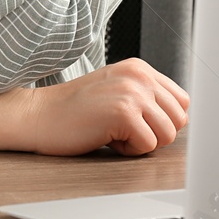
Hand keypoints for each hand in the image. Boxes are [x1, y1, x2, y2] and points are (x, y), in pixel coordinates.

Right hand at [21, 59, 189, 155]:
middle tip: (121, 128)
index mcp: (140, 68)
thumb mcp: (116, 91)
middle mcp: (140, 76)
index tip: (134, 122)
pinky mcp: (124, 112)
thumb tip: (181, 119)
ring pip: (168, 134)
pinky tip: (105, 137)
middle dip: (154, 133)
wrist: (37, 115)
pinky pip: (148, 146)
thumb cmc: (74, 111)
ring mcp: (133, 92)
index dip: (161, 121)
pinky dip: (127, 150)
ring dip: (141, 142)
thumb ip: (146, 97)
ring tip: (113, 131)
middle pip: (179, 120)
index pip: (181, 102)